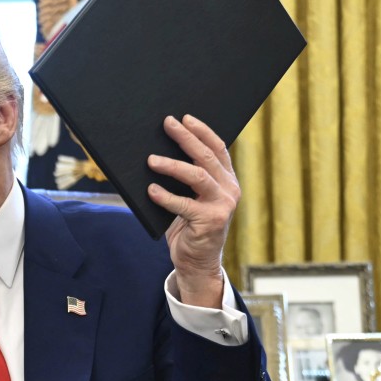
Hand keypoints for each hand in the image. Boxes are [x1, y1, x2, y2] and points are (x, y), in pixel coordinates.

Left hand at [147, 114, 239, 307]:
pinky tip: (151, 190)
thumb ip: (184, 180)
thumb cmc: (188, 226)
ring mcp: (222, 205)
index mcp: (226, 180)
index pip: (217, 148)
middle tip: (167, 124)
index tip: (184, 118)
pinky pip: (184, 205)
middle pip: (206, 157)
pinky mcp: (210, 221)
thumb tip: (157, 153)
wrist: (196, 262)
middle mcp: (229, 190)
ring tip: (151, 160)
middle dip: (185, 138)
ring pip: (197, 176)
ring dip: (172, 165)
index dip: (202, 131)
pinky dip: (165, 197)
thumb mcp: (189, 198)